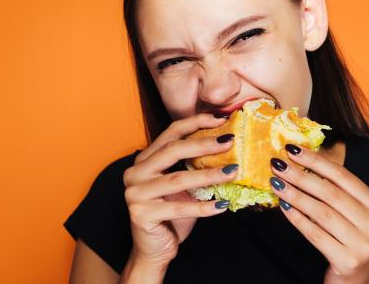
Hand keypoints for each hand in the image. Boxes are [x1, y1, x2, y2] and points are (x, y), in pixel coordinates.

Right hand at [122, 114, 237, 267]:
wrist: (154, 249)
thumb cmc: (172, 213)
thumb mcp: (183, 185)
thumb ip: (194, 165)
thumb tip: (227, 143)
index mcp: (144, 160)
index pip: (171, 133)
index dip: (196, 123)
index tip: (221, 119)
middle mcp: (135, 173)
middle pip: (172, 151)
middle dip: (204, 144)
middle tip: (230, 141)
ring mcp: (135, 194)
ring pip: (178, 179)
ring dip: (209, 175)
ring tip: (233, 172)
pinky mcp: (141, 215)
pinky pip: (179, 208)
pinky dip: (204, 207)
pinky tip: (223, 205)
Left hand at [269, 144, 368, 283]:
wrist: (359, 281)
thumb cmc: (350, 240)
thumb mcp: (352, 214)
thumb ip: (335, 191)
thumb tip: (301, 162)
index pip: (344, 177)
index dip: (317, 161)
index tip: (293, 150)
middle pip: (331, 193)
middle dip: (301, 176)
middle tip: (278, 165)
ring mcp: (362, 245)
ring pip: (321, 213)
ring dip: (295, 195)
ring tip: (276, 183)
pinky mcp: (346, 261)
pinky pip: (315, 234)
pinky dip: (296, 218)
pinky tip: (283, 206)